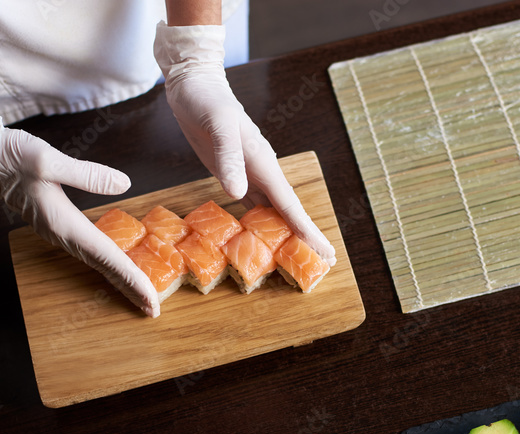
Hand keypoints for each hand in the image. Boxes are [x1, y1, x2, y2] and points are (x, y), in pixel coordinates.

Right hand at [0, 101, 161, 316]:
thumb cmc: (13, 156)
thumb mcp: (50, 160)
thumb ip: (88, 175)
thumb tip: (124, 184)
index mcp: (65, 224)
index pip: (107, 257)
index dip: (132, 278)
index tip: (150, 298)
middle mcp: (63, 235)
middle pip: (104, 268)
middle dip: (130, 289)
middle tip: (153, 310)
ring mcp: (59, 232)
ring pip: (97, 263)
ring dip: (120, 280)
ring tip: (142, 296)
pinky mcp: (57, 225)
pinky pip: (89, 252)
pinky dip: (108, 265)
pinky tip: (118, 268)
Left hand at [155, 22, 335, 265]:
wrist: (195, 85)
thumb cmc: (207, 101)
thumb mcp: (218, 127)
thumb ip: (229, 159)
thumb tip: (239, 194)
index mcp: (263, 163)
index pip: (289, 204)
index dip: (306, 230)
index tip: (324, 252)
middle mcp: (261, 172)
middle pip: (287, 212)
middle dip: (305, 237)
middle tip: (324, 262)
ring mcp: (248, 175)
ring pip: (272, 211)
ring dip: (284, 233)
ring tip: (298, 257)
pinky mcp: (232, 175)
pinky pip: (251, 206)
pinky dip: (258, 224)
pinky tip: (260, 239)